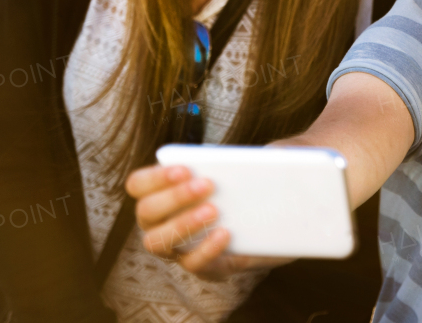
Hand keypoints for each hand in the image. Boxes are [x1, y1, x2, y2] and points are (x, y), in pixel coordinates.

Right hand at [125, 164, 289, 280]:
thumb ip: (247, 156)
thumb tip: (261, 154)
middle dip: (174, 197)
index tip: (185, 169)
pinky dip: (206, 250)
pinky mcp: (206, 266)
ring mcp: (180, 247)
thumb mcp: (252, 164)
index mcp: (165, 191)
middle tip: (207, 185)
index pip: (139, 184)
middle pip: (146, 212)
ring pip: (158, 242)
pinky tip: (226, 233)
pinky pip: (195, 264)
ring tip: (213, 210)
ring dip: (183, 224)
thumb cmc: (255, 181)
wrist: (283, 216)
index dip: (155, 177)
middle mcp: (163, 221)